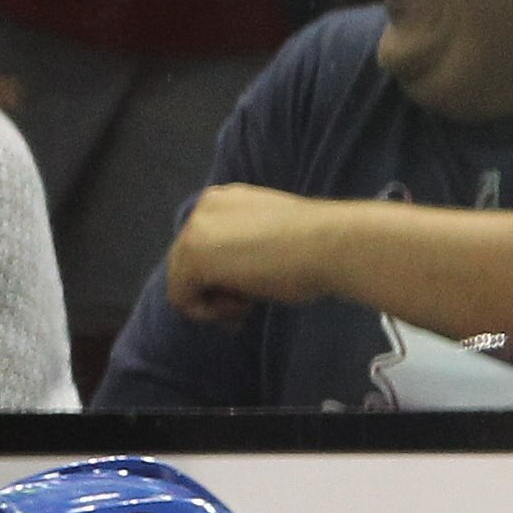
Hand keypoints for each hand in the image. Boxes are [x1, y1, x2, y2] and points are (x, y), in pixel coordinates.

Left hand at [164, 184, 351, 325]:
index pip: (203, 246)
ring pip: (182, 282)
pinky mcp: (191, 257)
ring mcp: (194, 229)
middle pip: (187, 264)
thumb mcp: (270, 239)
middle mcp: (204, 207)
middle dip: (214, 292)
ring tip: (247, 307)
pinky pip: (180, 298)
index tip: (248, 294)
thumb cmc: (314, 246)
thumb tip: (224, 280)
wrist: (331, 244)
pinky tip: (242, 305)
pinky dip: (208, 312)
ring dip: (214, 302)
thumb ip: (242, 249)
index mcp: (224, 199)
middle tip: (246, 309)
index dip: (221, 276)